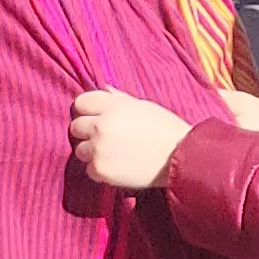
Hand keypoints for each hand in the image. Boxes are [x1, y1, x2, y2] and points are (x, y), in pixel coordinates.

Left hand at [71, 89, 195, 190]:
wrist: (183, 158)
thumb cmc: (167, 130)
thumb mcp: (145, 107)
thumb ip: (119, 100)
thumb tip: (103, 89)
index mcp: (114, 106)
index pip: (81, 102)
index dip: (88, 111)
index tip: (97, 118)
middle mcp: (102, 125)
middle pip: (76, 127)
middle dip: (89, 132)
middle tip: (110, 139)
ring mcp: (99, 148)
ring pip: (80, 150)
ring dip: (94, 152)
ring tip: (117, 154)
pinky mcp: (100, 169)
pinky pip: (89, 169)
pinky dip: (101, 169)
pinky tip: (120, 166)